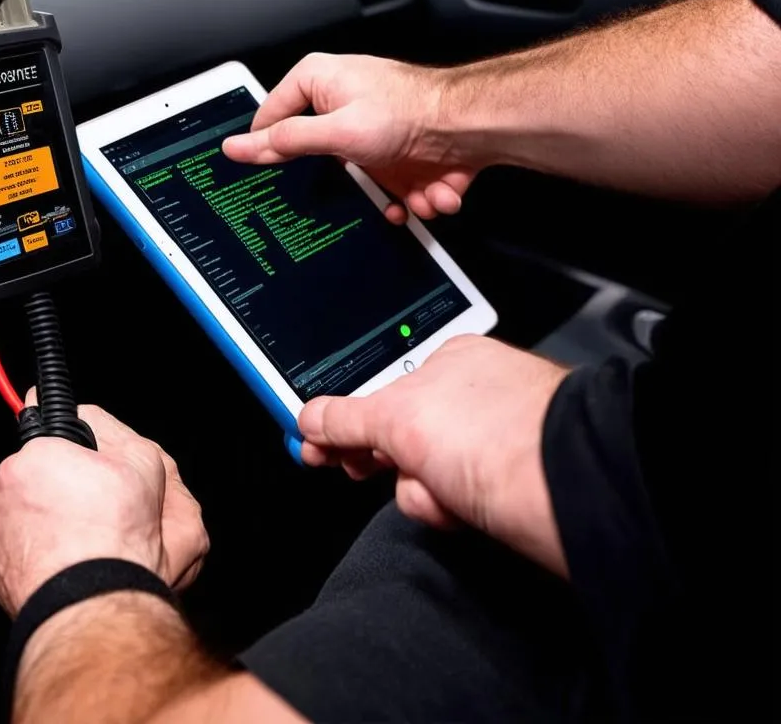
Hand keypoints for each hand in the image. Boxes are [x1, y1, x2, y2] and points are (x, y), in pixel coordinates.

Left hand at [0, 400, 207, 615]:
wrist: (94, 602)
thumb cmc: (117, 534)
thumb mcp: (140, 461)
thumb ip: (109, 427)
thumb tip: (84, 414)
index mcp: (36, 455)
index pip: (50, 435)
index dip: (75, 453)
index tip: (85, 468)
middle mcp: (4, 489)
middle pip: (36, 475)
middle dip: (60, 486)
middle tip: (94, 509)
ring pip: (23, 511)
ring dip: (45, 519)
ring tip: (80, 540)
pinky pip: (13, 546)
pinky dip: (33, 550)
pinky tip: (61, 560)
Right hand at [222, 53, 478, 221]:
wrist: (471, 126)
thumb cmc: (411, 111)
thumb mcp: (335, 131)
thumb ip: (284, 142)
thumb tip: (239, 147)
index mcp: (319, 81)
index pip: (271, 117)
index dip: (267, 147)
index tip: (263, 172)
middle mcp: (343, 104)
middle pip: (316, 156)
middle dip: (345, 182)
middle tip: (353, 184)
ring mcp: (372, 133)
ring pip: (359, 182)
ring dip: (386, 196)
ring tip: (406, 190)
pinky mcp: (398, 156)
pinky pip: (390, 190)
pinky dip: (411, 198)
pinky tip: (426, 192)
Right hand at [298, 335, 569, 574]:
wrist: (568, 493)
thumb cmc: (502, 435)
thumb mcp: (398, 418)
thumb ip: (346, 418)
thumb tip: (308, 417)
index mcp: (450, 364)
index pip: (381, 393)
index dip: (345, 423)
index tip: (316, 445)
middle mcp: (472, 400)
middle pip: (399, 438)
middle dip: (385, 460)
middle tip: (360, 470)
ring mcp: (492, 446)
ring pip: (423, 477)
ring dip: (419, 492)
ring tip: (442, 494)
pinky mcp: (507, 489)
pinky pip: (452, 503)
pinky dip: (447, 511)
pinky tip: (463, 511)